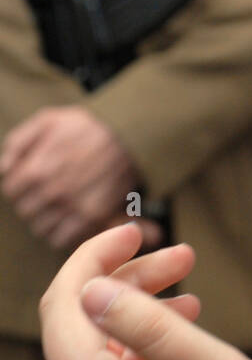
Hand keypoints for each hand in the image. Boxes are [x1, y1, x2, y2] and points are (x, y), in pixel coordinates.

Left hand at [1, 107, 141, 249]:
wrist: (129, 135)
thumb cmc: (86, 126)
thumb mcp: (48, 120)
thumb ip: (18, 142)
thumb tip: (4, 168)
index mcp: (36, 170)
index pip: (11, 192)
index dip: (20, 184)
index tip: (33, 178)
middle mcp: (52, 192)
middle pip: (25, 213)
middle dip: (33, 201)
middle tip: (48, 191)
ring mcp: (73, 207)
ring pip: (42, 229)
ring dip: (47, 219)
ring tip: (59, 204)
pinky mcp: (92, 218)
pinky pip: (63, 239)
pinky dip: (63, 232)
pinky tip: (69, 216)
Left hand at [39, 223, 200, 359]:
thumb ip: (148, 327)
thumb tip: (91, 289)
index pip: (64, 308)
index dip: (96, 258)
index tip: (139, 230)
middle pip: (80, 328)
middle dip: (129, 281)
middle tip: (183, 254)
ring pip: (99, 351)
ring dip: (142, 311)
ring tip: (193, 295)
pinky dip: (146, 345)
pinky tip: (186, 334)